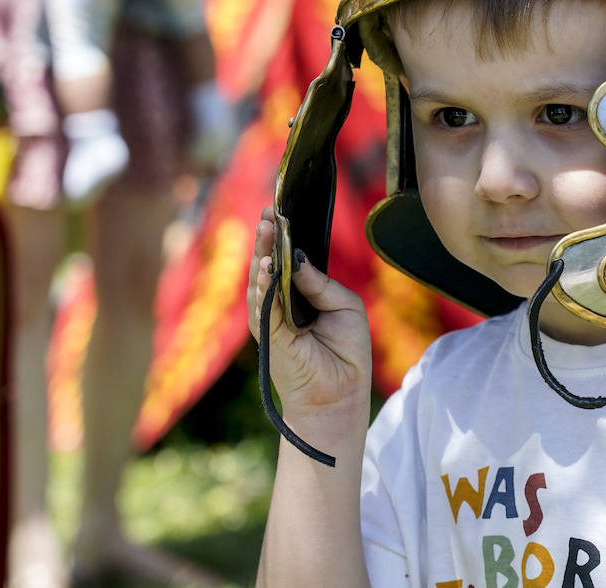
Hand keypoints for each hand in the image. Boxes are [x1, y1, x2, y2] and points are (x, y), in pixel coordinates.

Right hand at [247, 206, 372, 425]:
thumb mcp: (344, 307)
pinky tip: (266, 266)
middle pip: (267, 265)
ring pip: (260, 281)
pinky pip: (265, 307)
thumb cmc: (345, 352)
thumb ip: (320, 282)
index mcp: (297, 296)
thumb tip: (297, 257)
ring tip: (265, 229)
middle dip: (266, 238)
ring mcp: (271, 320)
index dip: (281, 236)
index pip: (284, 260)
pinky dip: (264, 285)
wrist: (342, 393)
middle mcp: (279, 305)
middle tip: (268, 213)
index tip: (278, 210)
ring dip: (262, 254)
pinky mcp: (270, 337)